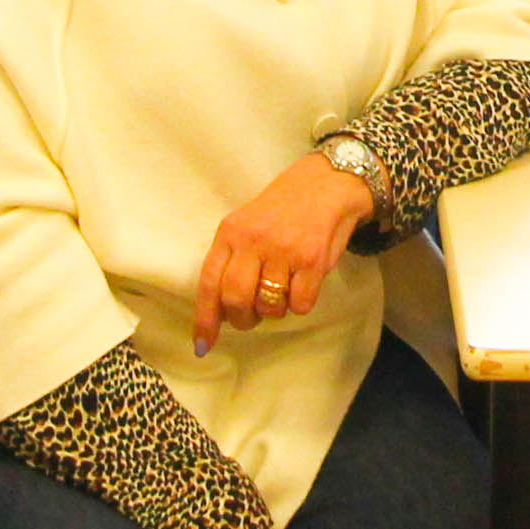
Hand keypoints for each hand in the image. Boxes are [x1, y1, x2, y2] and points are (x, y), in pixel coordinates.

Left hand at [195, 157, 369, 352]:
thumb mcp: (246, 225)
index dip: (205, 319)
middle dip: (243, 319)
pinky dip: (301, 303)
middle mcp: (254, 241)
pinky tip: (304, 283)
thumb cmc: (283, 210)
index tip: (203, 345)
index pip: (210, 282)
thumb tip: (219, 311)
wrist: (327, 183)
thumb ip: (232, 260)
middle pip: (236, 301)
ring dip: (275, 309)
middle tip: (252, 316)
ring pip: (269, 307)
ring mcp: (284, 250)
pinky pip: (299, 304)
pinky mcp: (313, 260)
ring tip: (283, 287)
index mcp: (231, 232)